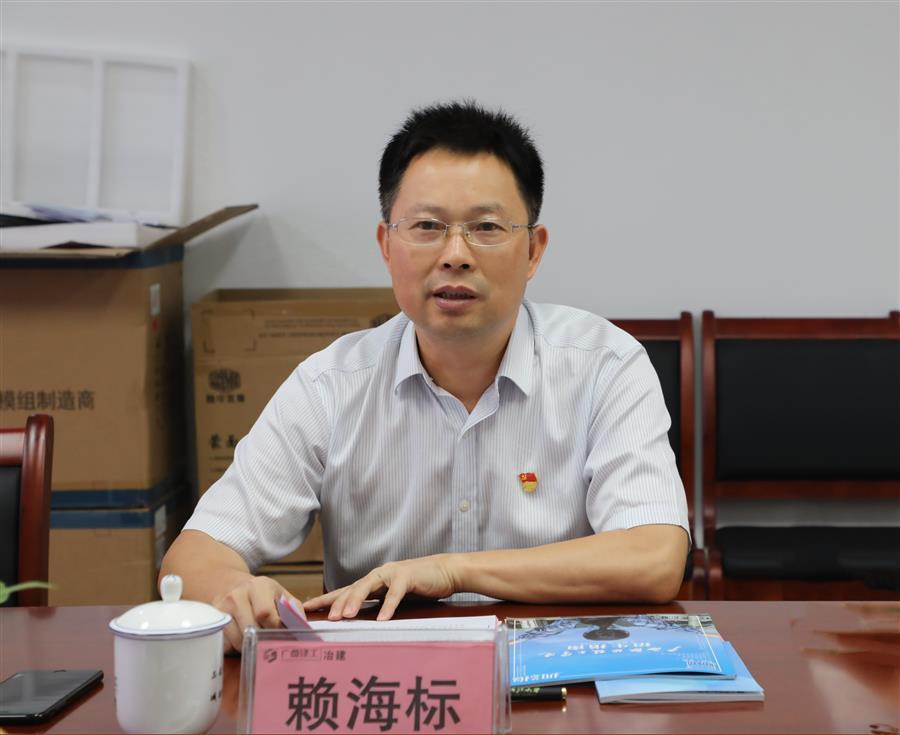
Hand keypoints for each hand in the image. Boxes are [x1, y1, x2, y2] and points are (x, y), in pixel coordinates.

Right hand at [211, 574, 298, 653]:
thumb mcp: (280, 595)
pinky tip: (242, 640)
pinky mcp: (213, 622)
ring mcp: (222, 608)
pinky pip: (226, 644)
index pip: (265, 613)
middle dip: (263, 638)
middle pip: (251, 628)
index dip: (275, 627)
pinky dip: (235, 648)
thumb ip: (294, 609)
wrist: (232, 586)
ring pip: (238, 640)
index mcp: (258, 586)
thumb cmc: (262, 595)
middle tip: (269, 640)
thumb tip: (302, 627)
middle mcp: (236, 595)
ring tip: (256, 639)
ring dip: (250, 646)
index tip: (280, 632)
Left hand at [303, 554, 459, 620]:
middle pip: (352, 588)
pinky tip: (382, 619)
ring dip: (355, 601)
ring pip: (368, 586)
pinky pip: (395, 593)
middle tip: (325, 618)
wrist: (445, 571)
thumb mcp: (395, 596)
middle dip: (336, 602)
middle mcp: (378, 575)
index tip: (306, 608)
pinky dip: (388, 606)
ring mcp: (392, 573)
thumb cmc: (420, 586)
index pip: (344, 590)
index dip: (325, 599)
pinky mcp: (408, 577)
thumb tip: (362, 624)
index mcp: (373, 581)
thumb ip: (379, 605)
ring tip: (344, 617)